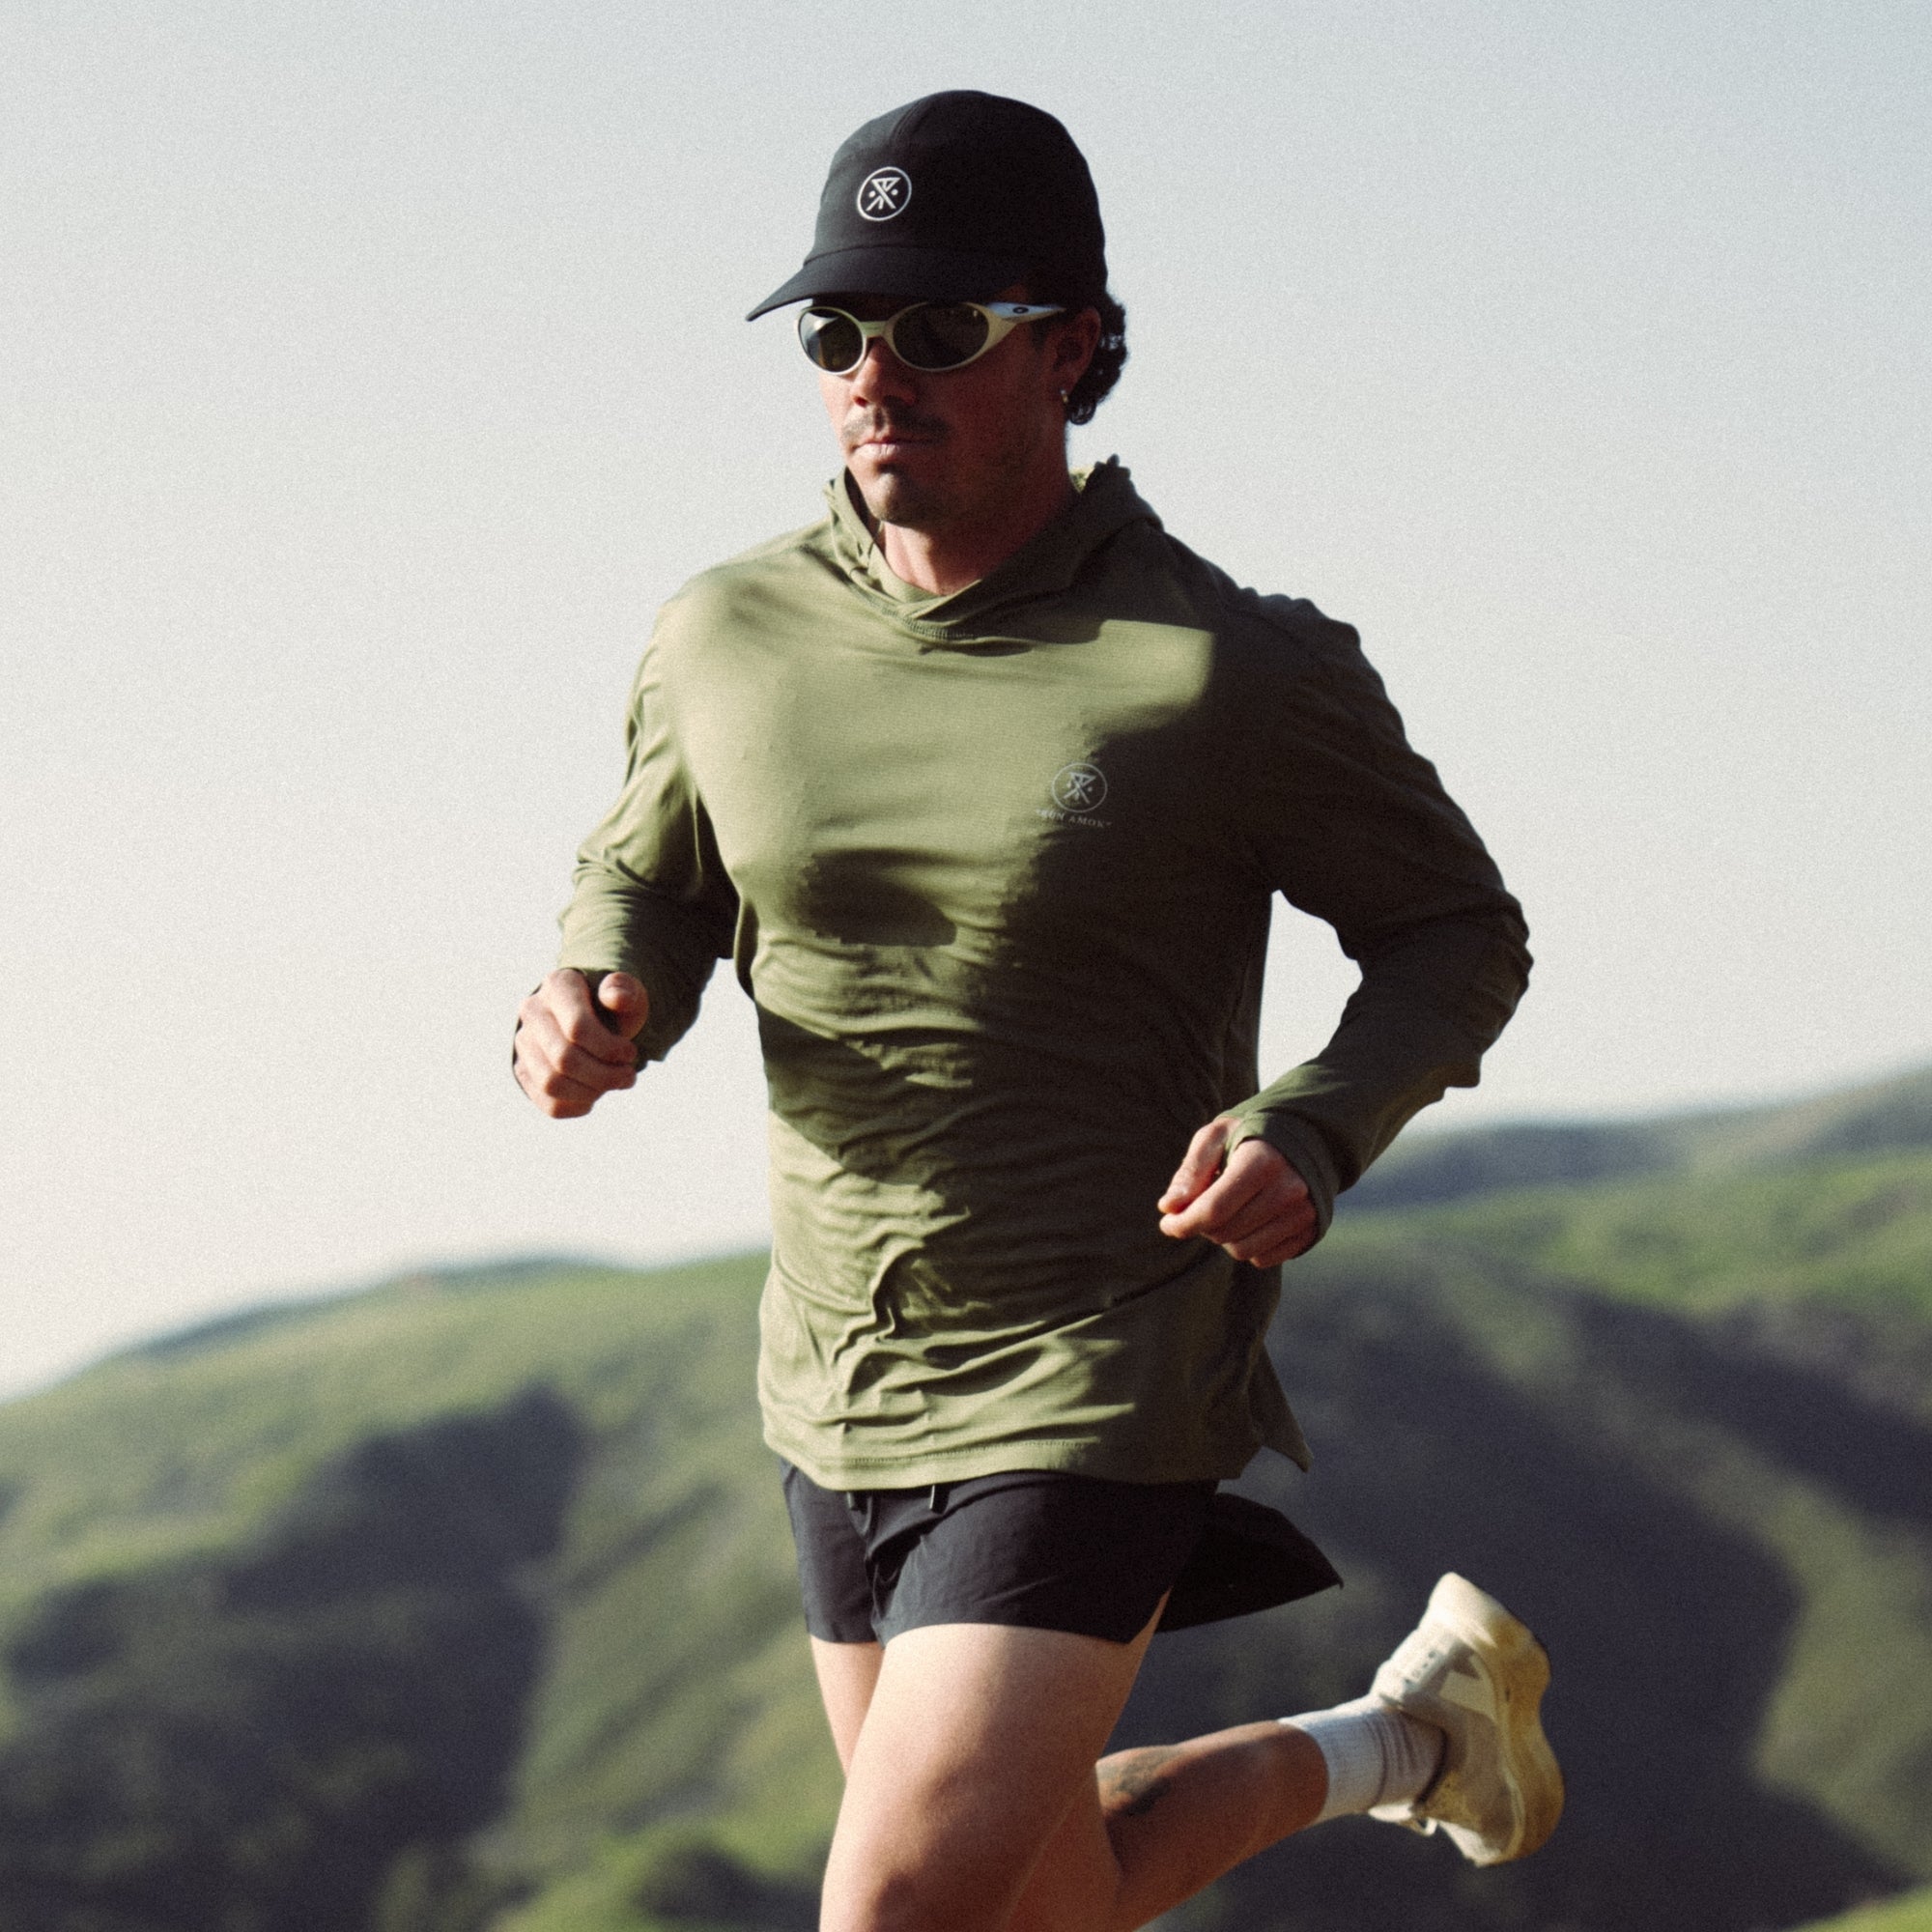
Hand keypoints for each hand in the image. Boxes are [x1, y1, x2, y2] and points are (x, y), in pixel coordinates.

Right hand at [513, 970, 648, 1117]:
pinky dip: (577, 1106)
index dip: (610, 1049)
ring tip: (613, 1084)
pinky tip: (595, 1095)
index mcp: (558, 985)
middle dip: (605, 1075)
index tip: (631, 1053)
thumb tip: (617, 997)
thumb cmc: (612, 1006)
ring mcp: (524, 1043)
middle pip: (564, 1059)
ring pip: (552, 1084)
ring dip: (591, 1092)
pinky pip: (548, 1103)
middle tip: (628, 1075)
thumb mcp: (627, 992)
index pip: (578, 1027)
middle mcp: (533, 1012)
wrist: (592, 1019)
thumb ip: (625, 990)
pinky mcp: (524, 1071)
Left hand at [1158, 1118, 1317, 1266]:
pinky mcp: (1310, 1231)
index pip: (1214, 1209)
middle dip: (1202, 1225)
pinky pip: (1263, 1259)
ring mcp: (1304, 1213)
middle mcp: (1289, 1190)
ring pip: (1243, 1251)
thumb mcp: (1215, 1137)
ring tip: (1228, 1211)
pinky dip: (1248, 1245)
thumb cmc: (1248, 1136)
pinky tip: (1249, 1221)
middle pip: (1225, 1232)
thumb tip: (1168, 1207)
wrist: (1304, 1137)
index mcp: (1263, 1161)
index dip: (1183, 1222)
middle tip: (1201, 1206)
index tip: (1167, 1222)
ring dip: (1224, 1237)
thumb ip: (1191, 1170)